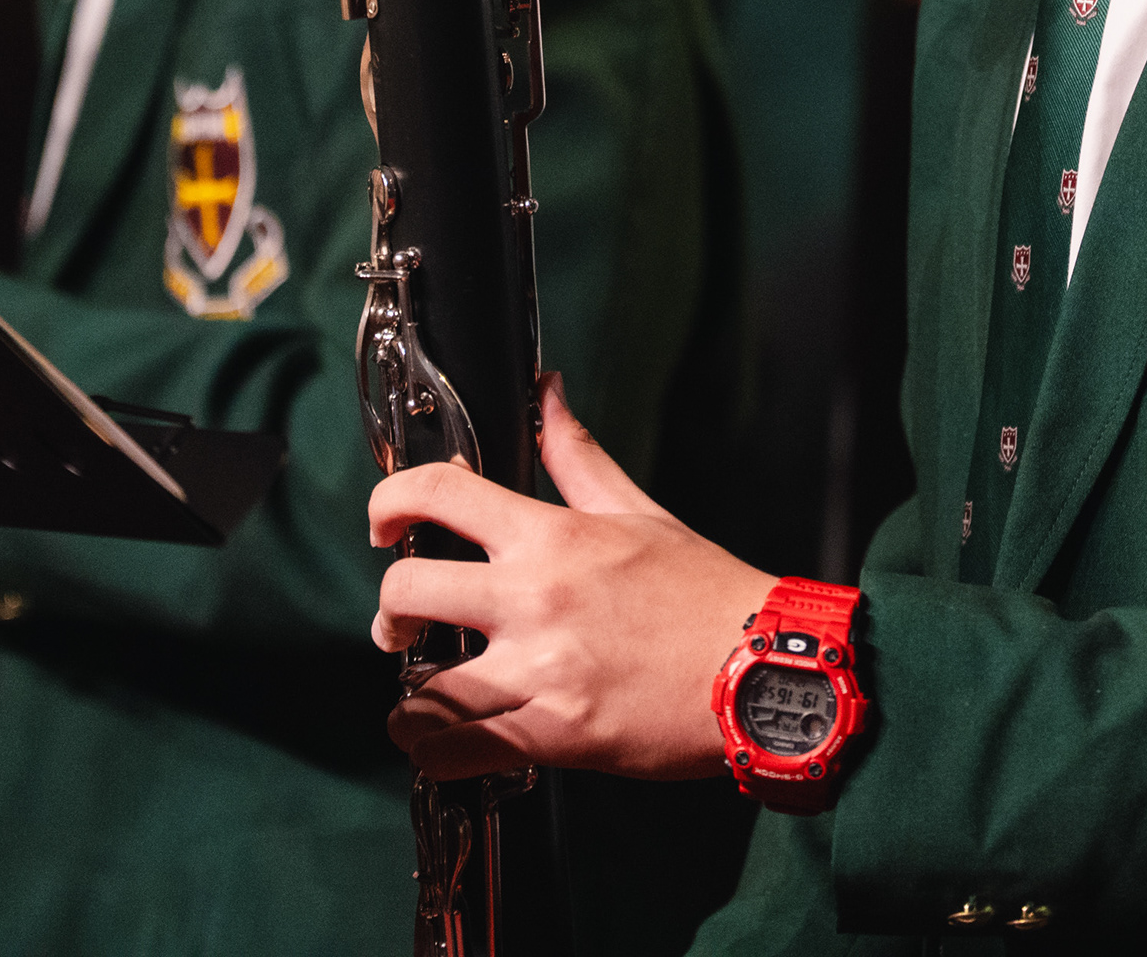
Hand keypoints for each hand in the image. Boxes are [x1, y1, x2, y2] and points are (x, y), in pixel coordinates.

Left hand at [367, 374, 775, 783]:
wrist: (762, 670)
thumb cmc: (706, 594)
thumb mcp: (640, 512)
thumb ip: (577, 456)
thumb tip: (547, 392)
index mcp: (552, 537)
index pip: (440, 493)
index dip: (390, 501)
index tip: (383, 523)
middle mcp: (535, 599)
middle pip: (407, 594)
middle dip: (388, 613)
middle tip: (399, 627)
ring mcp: (541, 671)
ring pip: (422, 690)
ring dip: (407, 700)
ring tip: (419, 702)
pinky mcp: (554, 736)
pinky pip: (458, 752)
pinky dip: (435, 753)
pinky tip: (443, 744)